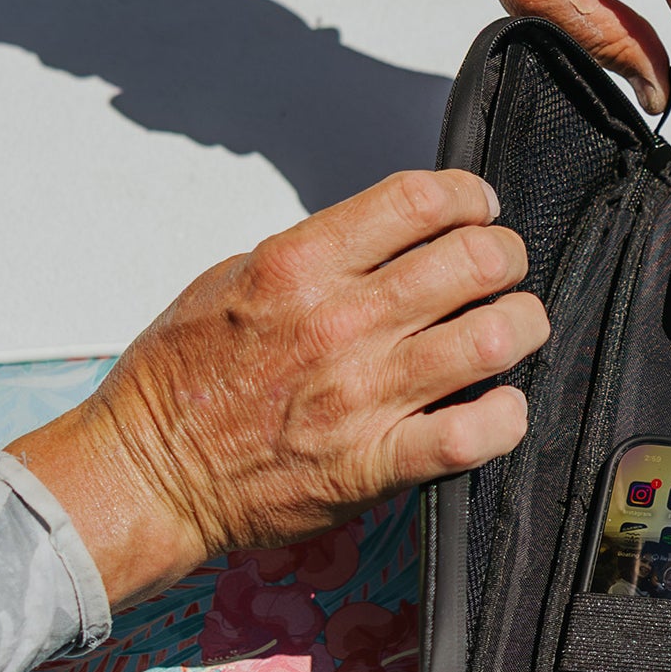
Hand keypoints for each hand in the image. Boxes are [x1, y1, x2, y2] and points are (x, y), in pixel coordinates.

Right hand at [3, 170, 545, 607]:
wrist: (148, 474)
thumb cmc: (180, 382)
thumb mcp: (232, 280)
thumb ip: (314, 256)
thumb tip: (383, 240)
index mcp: (301, 265)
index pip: (421, 199)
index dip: (471, 196)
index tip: (480, 209)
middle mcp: (341, 322)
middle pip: (476, 259)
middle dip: (507, 257)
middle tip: (503, 270)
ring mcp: (364, 396)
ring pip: (495, 338)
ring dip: (523, 326)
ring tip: (514, 330)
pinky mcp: (377, 464)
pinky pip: (476, 434)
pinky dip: (506, 416)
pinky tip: (500, 407)